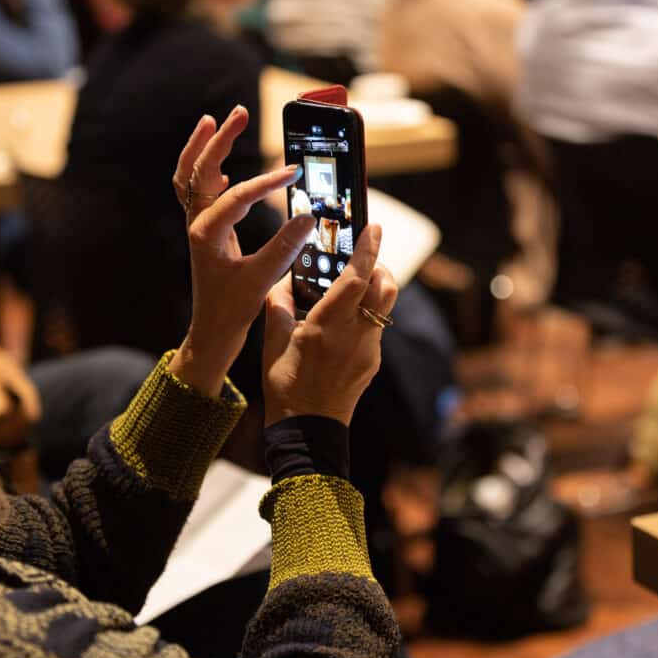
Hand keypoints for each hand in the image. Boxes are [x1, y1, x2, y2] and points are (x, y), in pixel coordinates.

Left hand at [169, 106, 315, 396]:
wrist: (211, 334)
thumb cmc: (231, 312)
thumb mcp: (260, 280)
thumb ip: (284, 247)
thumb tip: (309, 216)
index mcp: (205, 234)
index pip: (237, 195)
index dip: (267, 183)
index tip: (295, 174)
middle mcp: (197, 225)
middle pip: (199, 169)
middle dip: (219, 138)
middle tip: (239, 112)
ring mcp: (199, 226)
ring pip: (191, 176)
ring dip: (201, 148)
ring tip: (215, 121)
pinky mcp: (206, 232)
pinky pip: (198, 192)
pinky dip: (205, 171)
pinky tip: (222, 164)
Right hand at [263, 225, 397, 425]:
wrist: (308, 430)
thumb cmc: (285, 386)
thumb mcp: (272, 343)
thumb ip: (278, 307)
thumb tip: (281, 280)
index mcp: (326, 327)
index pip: (356, 279)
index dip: (367, 250)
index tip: (372, 227)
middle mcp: (354, 335)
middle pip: (385, 287)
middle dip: (379, 264)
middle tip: (363, 255)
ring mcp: (368, 350)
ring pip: (385, 307)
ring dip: (377, 288)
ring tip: (355, 284)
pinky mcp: (372, 361)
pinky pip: (377, 327)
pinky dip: (367, 313)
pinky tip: (346, 319)